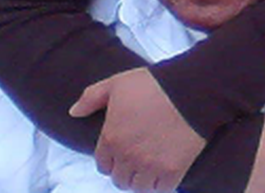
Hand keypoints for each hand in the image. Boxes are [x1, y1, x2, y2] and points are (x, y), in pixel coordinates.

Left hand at [69, 68, 204, 191]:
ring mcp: (149, 166)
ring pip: (138, 187)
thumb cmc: (154, 85)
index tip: (121, 151)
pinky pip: (160, 189)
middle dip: (125, 170)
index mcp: (111, 137)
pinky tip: (164, 171)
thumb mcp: (117, 83)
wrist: (191, 91)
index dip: (111, 159)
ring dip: (142, 179)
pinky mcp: (171, 172)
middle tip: (137, 158)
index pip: (103, 164)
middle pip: (119, 179)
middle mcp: (127, 156)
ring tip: (150, 166)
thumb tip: (73, 112)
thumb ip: (92, 97)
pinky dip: (160, 183)